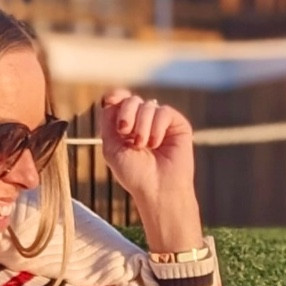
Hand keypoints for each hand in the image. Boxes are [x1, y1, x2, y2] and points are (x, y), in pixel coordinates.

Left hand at [99, 88, 201, 249]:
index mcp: (126, 126)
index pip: (120, 101)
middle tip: (126, 133)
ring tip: (143, 146)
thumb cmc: (134, 174)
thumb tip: (112, 99)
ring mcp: (161, 123)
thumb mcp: (111, 147)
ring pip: (148, 105)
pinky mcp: (177, 125)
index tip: (110, 101)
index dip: (116, 96)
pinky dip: (157, 127)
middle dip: (126, 114)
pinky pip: (163, 112)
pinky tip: (156, 144)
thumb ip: (108, 121)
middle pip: (131, 100)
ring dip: (142, 126)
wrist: (158, 189)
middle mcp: (144, 122)